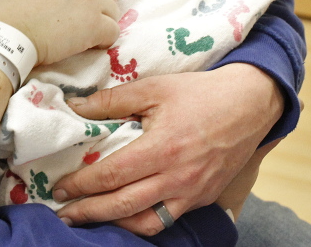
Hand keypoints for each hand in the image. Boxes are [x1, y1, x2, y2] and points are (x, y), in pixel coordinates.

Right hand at [0, 0, 132, 65]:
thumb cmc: (9, 10)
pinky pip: (113, 32)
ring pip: (113, 11)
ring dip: (104, 23)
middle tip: (93, 19)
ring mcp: (90, 1)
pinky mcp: (94, 25)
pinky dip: (105, 40)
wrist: (8, 34)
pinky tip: (90, 46)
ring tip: (85, 36)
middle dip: (105, 4)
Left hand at [51, 63, 283, 234]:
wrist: (250, 104)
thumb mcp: (153, 87)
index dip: (82, 184)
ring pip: (147, 222)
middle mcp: (177, 178)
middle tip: (64, 213)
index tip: (60, 188)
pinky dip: (144, 222)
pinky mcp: (203, 198)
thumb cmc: (199, 93)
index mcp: (162, 149)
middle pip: (124, 205)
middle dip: (89, 212)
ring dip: (115, 223)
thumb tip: (74, 107)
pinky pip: (168, 219)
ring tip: (91, 219)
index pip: (112, 175)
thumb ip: (112, 100)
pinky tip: (126, 216)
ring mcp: (192, 193)